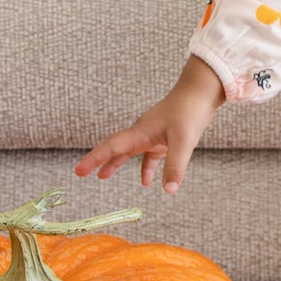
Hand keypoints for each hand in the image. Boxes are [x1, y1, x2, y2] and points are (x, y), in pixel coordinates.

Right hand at [74, 56, 225, 193]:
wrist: (202, 90)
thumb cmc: (190, 110)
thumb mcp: (183, 140)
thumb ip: (175, 165)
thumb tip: (168, 190)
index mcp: (140, 132)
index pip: (112, 147)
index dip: (94, 159)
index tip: (78, 171)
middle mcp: (142, 132)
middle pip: (115, 148)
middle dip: (99, 160)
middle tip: (81, 172)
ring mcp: (153, 133)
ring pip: (130, 151)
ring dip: (118, 163)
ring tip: (103, 176)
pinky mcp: (166, 136)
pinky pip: (150, 154)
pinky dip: (146, 167)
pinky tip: (147, 181)